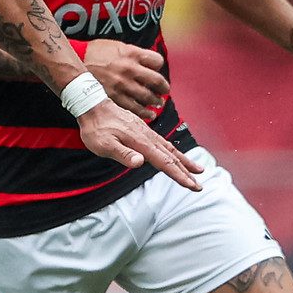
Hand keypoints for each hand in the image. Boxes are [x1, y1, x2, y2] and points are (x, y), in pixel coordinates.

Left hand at [76, 101, 200, 190]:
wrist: (93, 106)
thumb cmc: (96, 128)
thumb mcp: (104, 144)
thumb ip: (123, 154)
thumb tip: (140, 162)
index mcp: (141, 143)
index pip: (165, 162)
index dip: (180, 175)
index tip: (193, 186)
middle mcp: (148, 137)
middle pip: (172, 157)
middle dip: (187, 172)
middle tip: (199, 185)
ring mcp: (146, 133)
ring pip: (170, 149)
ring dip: (184, 161)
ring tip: (197, 169)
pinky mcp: (143, 130)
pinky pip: (163, 143)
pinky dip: (174, 151)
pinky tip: (175, 154)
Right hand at [84, 39, 169, 111]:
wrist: (76, 63)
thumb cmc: (95, 53)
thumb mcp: (118, 46)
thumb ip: (134, 54)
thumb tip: (146, 63)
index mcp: (132, 54)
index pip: (157, 61)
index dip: (159, 67)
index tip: (157, 71)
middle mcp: (130, 69)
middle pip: (157, 81)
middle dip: (163, 88)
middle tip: (164, 91)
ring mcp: (123, 85)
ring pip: (148, 97)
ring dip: (156, 102)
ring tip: (158, 103)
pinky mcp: (116, 97)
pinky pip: (135, 108)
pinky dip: (144, 113)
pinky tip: (148, 113)